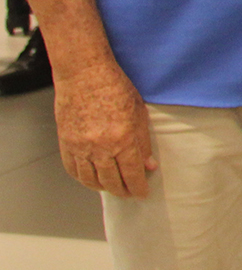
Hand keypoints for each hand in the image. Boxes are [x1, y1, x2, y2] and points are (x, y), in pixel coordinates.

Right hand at [54, 60, 154, 197]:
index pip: (132, 174)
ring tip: (112, 188)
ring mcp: (80, 147)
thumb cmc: (115, 88)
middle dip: (122, 191)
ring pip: (91, 179)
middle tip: (129, 194)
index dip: (138, 188)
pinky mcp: (66, 143)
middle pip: (111, 181)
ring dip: (102, 187)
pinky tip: (91, 179)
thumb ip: (143, 142)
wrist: (84, 75)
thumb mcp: (139, 113)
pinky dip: (83, 179)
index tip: (142, 194)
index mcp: (123, 139)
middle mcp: (100, 147)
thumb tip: (148, 165)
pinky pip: (73, 169)